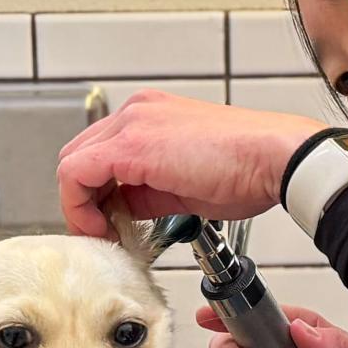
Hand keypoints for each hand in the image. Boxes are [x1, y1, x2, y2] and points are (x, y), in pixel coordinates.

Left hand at [58, 91, 324, 239]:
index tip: (107, 225)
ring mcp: (132, 124)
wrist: (275, 158)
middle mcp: (136, 113)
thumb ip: (149, 193)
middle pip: (79, 156)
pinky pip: (77, 174)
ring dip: (80, 205)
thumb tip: (128, 211)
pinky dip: (80, 206)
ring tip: (105, 235)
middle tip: (102, 233)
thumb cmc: (248, 170)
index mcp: (151, 117)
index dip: (94, 195)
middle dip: (83, 200)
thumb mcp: (186, 184)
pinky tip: (104, 229)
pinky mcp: (131, 144)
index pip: (98, 155)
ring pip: (72, 164)